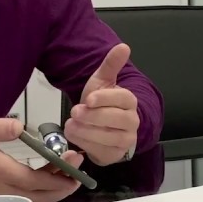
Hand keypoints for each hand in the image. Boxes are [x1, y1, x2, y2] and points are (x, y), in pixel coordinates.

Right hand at [0, 117, 85, 201]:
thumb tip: (19, 126)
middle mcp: (4, 192)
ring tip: (71, 176)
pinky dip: (45, 196)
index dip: (56, 176)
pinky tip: (54, 182)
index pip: (33, 180)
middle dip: (64, 185)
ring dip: (57, 192)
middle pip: (41, 196)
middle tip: (79, 171)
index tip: (73, 163)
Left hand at [65, 43, 139, 165]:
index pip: (122, 98)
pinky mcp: (115, 155)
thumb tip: (123, 46)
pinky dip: (86, 145)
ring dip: (87, 131)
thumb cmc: (101, 102)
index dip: (105, 98)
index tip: (88, 98)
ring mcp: (125, 140)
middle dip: (93, 116)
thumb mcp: (102, 82)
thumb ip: (111, 65)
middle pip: (116, 119)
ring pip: (109, 137)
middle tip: (75, 112)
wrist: (101, 126)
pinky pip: (101, 151)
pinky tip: (75, 136)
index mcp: (129, 101)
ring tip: (71, 125)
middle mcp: (132, 121)